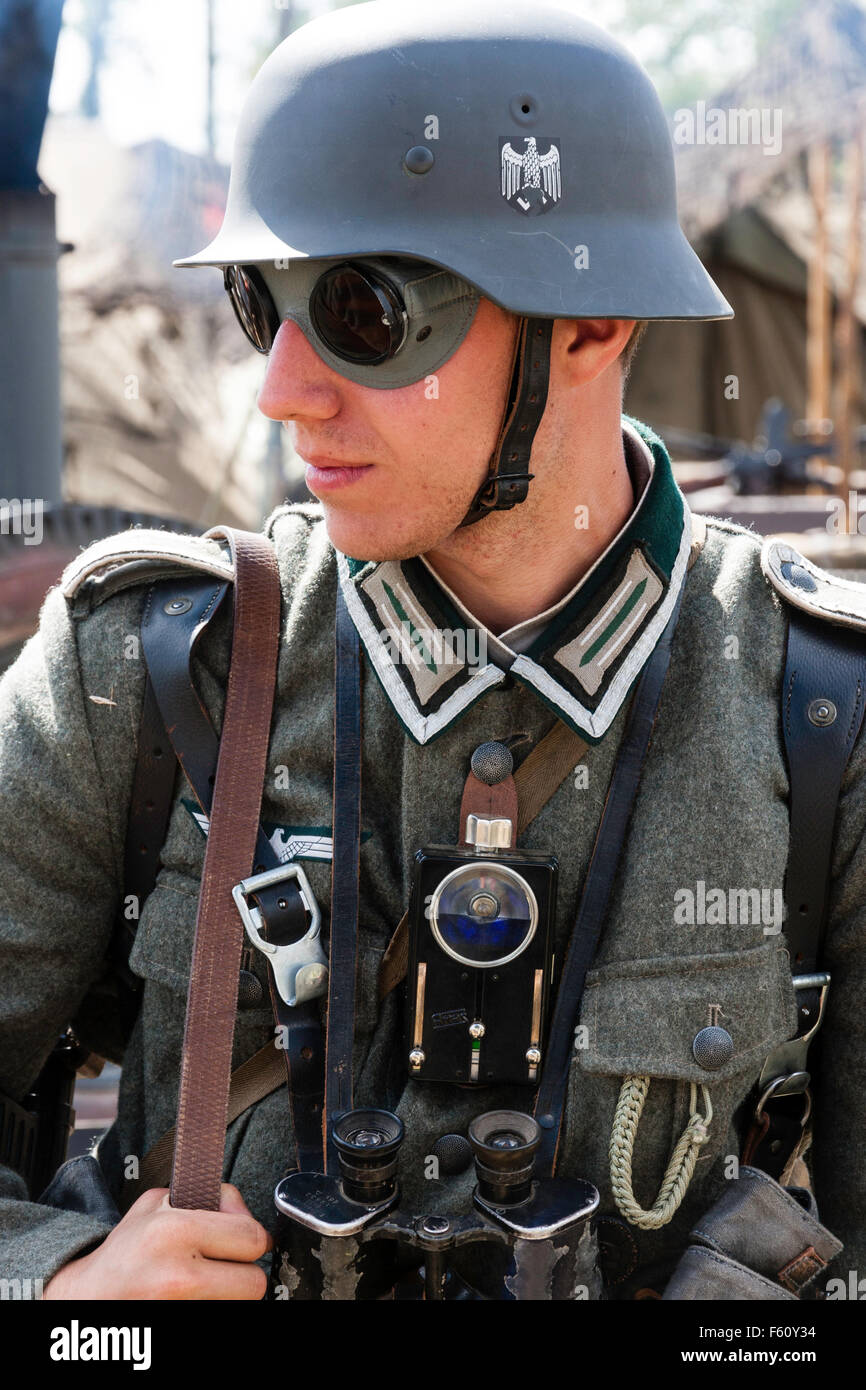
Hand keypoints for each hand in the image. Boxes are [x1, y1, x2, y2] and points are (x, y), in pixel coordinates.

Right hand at [42, 1183, 271, 1299]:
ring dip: (229, 1294)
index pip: (251, 1238)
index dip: (253, 1238)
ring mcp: (179, 1307)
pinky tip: (193, 1297)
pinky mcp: (181, 1327)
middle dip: (244, 1272)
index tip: (243, 1241)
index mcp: (176, 1232)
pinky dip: (212, 1305)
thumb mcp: (156, 1203)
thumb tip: (243, 1210)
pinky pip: (220, 1313)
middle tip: (226, 1266)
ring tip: (204, 1282)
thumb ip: (206, 1197)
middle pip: (254, 1281)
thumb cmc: (124, 1252)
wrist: (87, 1298)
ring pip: (238, 1304)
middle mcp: (179, 1275)